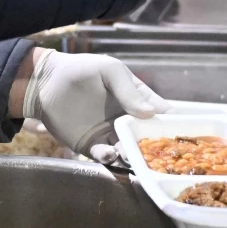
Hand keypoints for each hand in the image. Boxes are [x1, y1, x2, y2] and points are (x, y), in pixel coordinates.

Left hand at [23, 49, 168, 154]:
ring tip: (130, 154)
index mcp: (137, 99)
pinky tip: (109, 153)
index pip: (160, 113)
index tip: (181, 134)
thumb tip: (152, 113)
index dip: (172, 124)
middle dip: (153, 146)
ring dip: (132, 155)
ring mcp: (110, 134)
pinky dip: (110, 158)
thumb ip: (130, 90)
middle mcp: (127, 120)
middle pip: (148, 137)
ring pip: (129, 150)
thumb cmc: (81, 70)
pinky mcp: (92, 146)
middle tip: (157, 153)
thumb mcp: (109, 70)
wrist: (45, 83)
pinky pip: (105, 156)